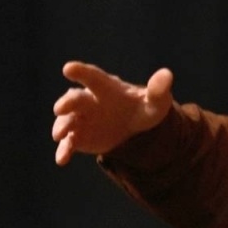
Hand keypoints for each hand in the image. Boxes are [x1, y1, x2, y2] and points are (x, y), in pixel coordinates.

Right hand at [52, 62, 174, 164]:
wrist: (134, 130)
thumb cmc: (143, 109)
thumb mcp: (155, 101)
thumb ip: (158, 89)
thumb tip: (166, 75)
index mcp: (105, 88)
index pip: (92, 77)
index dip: (80, 72)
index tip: (68, 68)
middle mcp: (89, 101)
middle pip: (75, 99)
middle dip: (66, 103)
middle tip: (60, 108)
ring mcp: (81, 119)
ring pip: (67, 121)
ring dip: (62, 127)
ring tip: (60, 136)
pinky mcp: (78, 137)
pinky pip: (68, 143)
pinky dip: (64, 150)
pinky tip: (62, 160)